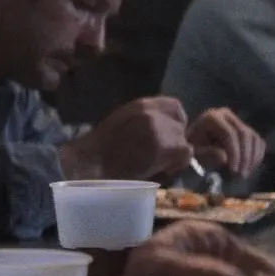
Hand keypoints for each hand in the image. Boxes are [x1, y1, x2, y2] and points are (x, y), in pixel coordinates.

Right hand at [63, 97, 190, 179]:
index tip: (168, 138)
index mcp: (140, 104)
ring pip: (183, 140)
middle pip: (180, 122)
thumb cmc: (99, 150)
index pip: (174, 106)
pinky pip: (185, 154)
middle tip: (165, 155)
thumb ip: (142, 121)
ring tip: (161, 165)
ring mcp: (160, 128)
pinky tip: (162, 171)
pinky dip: (177, 164)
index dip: (175, 123)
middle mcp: (152, 111)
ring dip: (175, 154)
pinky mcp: (165, 146)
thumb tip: (161, 131)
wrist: (89, 164)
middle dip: (176, 139)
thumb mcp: (121, 123)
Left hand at [186, 108, 265, 176]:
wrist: (194, 145)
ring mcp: (237, 121)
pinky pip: (257, 141)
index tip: (233, 170)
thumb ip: (207, 154)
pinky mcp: (245, 130)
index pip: (230, 133)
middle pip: (244, 134)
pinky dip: (257, 156)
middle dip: (244, 156)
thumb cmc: (191, 149)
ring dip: (252, 158)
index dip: (234, 152)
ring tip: (245, 174)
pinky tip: (250, 168)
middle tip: (241, 175)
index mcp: (212, 117)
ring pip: (253, 137)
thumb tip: (225, 157)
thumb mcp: (194, 153)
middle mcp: (226, 115)